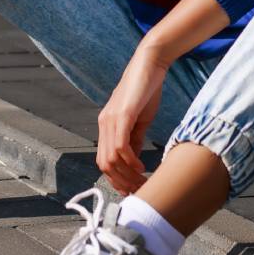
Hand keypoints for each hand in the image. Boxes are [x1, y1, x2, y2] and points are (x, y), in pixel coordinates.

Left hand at [97, 52, 167, 195]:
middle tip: (138, 190)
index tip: (132, 188)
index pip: (103, 160)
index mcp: (107, 125)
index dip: (116, 178)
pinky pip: (120, 145)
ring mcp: (111, 119)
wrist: (149, 64)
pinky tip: (141, 166)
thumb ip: (135, 138)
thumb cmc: (146, 90)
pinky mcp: (122, 114)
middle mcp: (104, 123)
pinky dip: (130, 161)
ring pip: (110, 158)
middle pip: (104, 164)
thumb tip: (134, 159)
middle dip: (121, 182)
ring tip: (142, 181)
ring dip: (126, 175)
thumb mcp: (139, 120)